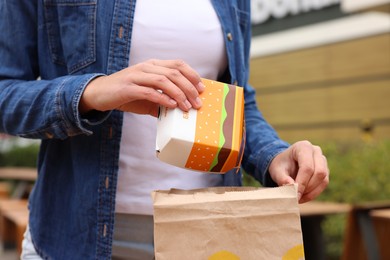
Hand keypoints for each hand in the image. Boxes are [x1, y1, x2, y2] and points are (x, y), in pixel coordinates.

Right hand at [79, 59, 204, 116]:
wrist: (99, 94)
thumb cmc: (127, 94)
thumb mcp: (148, 94)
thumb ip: (163, 99)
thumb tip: (181, 110)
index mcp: (153, 65)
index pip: (178, 64)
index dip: (192, 75)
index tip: (202, 88)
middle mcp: (146, 67)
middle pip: (174, 73)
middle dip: (189, 88)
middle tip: (198, 102)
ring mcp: (136, 76)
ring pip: (164, 81)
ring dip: (179, 94)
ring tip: (187, 107)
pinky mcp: (128, 88)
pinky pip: (149, 92)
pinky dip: (163, 99)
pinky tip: (172, 106)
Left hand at [268, 140, 328, 202]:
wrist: (285, 163)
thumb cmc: (281, 165)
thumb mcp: (277, 170)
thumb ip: (282, 178)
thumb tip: (291, 187)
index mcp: (303, 147)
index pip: (307, 167)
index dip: (302, 182)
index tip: (295, 195)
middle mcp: (316, 151)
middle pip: (319, 172)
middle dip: (308, 188)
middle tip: (296, 197)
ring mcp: (323, 160)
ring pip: (324, 179)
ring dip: (311, 192)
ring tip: (298, 198)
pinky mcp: (325, 170)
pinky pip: (324, 184)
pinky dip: (314, 193)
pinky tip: (303, 197)